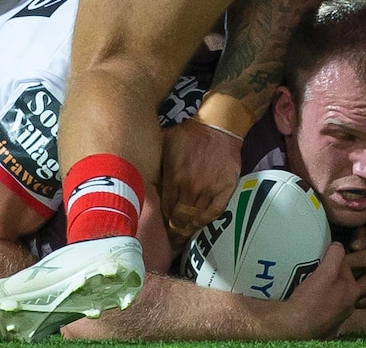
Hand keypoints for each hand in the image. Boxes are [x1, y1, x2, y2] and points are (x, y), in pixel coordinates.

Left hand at [160, 119, 241, 248]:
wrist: (219, 127)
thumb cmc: (190, 134)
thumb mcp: (165, 143)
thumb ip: (156, 162)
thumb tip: (140, 174)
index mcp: (174, 177)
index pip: (166, 207)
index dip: (164, 218)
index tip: (161, 225)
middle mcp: (191, 187)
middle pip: (180, 217)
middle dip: (174, 229)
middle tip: (170, 239)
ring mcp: (209, 189)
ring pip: (196, 217)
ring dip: (188, 227)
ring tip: (183, 235)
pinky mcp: (225, 189)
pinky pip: (214, 212)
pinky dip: (206, 221)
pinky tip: (199, 224)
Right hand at [282, 243, 361, 338]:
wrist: (296, 327)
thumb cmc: (312, 300)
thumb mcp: (326, 272)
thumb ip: (335, 256)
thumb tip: (337, 245)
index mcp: (353, 291)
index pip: (347, 265)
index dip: (335, 258)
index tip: (323, 256)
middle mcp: (348, 304)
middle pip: (340, 280)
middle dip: (329, 273)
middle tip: (316, 268)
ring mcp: (337, 315)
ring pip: (332, 293)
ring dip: (323, 286)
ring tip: (309, 280)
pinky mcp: (325, 322)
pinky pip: (322, 304)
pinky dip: (317, 298)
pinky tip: (307, 296)